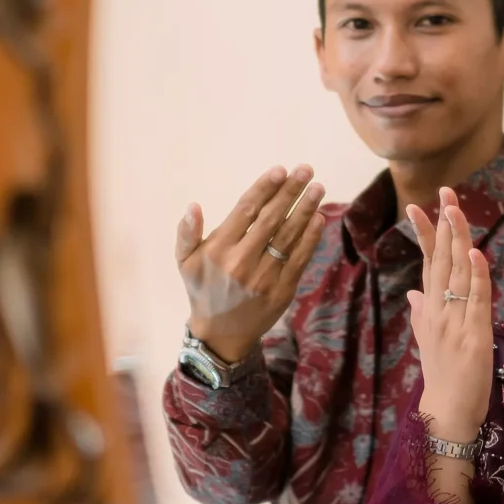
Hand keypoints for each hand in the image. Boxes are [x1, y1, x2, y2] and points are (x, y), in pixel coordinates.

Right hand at [175, 165, 326, 364]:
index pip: (245, 211)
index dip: (264, 189)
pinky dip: (311, 237)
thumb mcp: (185, 262)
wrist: (221, 334)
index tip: (280, 169)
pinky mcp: (283, 290)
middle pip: (271, 219)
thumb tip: (193, 206)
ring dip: (305, 209)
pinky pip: (300, 258)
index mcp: (219, 250)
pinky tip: (318, 217)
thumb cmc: (203, 288)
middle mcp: (243, 261)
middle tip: (305, 169)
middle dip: (290, 192)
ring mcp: (265, 277)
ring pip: (289, 236)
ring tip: (318, 187)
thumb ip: (187, 233)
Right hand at [406, 186, 492, 443]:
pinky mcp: (474, 334)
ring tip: (455, 210)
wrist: (447, 410)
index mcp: (429, 310)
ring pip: (457, 273)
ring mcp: (455, 321)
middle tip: (445, 192)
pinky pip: (476, 299)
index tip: (419, 205)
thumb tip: (412, 293)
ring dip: (458, 240)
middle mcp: (438, 310)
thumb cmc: (441, 377)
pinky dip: (477, 275)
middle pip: (440, 259)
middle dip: (443, 224)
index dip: (425, 233)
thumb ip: (420, 314)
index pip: (427, 262)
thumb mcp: (427, 341)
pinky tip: (476, 253)